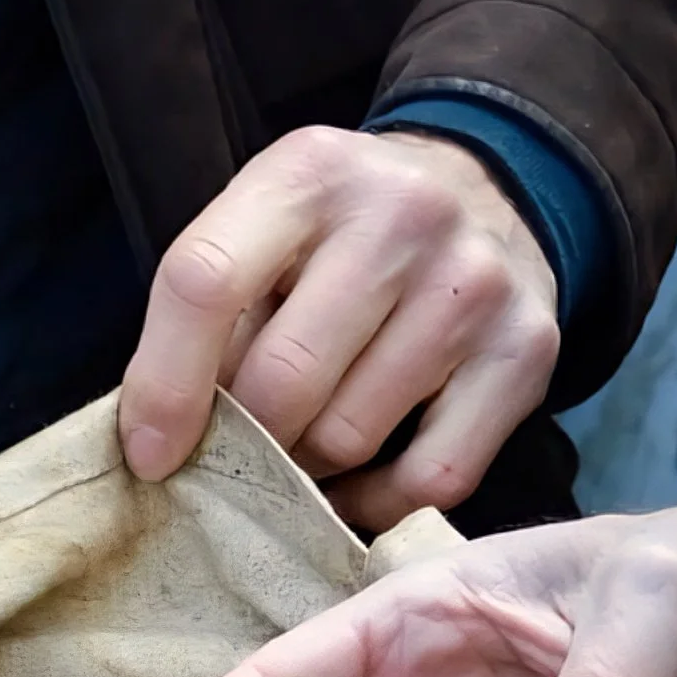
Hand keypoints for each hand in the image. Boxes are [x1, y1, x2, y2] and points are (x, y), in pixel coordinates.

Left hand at [118, 127, 558, 532]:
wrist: (485, 195)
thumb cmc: (337, 243)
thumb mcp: (263, 239)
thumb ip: (206, 324)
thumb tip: (157, 446)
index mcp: (307, 173)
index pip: (205, 281)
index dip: (164, 386)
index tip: (149, 458)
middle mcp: (401, 214)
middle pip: (282, 383)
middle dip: (249, 440)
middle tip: (249, 444)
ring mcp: (473, 282)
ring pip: (350, 439)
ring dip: (311, 468)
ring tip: (310, 441)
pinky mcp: (526, 352)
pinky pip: (428, 480)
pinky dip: (378, 503)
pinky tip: (359, 481)